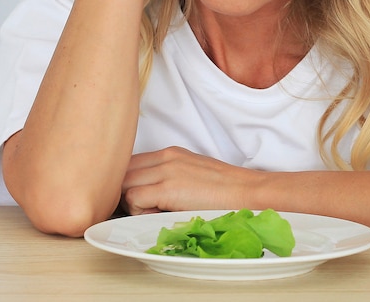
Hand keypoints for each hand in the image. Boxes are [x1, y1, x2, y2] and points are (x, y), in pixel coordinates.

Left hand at [120, 147, 259, 214]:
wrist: (247, 192)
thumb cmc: (225, 191)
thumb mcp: (192, 175)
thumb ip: (167, 178)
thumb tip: (144, 196)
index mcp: (171, 153)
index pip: (130, 163)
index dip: (129, 183)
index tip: (140, 199)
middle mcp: (165, 157)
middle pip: (122, 172)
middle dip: (125, 192)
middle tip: (145, 208)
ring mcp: (166, 171)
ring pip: (124, 185)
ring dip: (133, 203)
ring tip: (155, 212)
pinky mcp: (168, 188)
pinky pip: (134, 198)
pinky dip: (139, 211)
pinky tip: (160, 215)